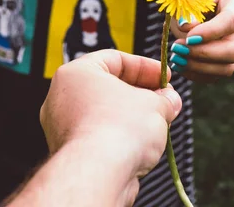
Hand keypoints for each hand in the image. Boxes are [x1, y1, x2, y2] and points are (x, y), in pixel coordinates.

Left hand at [40, 50, 181, 178]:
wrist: (98, 175)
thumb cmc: (117, 129)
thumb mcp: (154, 104)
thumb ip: (164, 98)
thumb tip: (170, 101)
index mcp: (77, 73)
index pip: (116, 59)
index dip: (146, 67)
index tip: (164, 76)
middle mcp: (63, 97)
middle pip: (110, 87)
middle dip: (142, 93)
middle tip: (165, 99)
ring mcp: (64, 127)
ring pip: (105, 113)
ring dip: (133, 116)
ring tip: (159, 123)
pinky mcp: (71, 153)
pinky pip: (100, 136)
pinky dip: (121, 137)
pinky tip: (142, 144)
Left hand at [170, 0, 233, 82]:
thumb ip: (188, 9)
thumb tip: (187, 27)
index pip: (231, 21)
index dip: (210, 32)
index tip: (188, 36)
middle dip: (204, 53)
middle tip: (178, 48)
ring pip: (226, 67)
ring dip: (197, 66)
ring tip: (175, 56)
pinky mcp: (226, 61)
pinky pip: (215, 76)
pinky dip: (195, 74)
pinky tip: (179, 64)